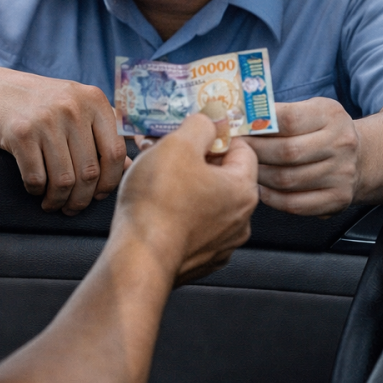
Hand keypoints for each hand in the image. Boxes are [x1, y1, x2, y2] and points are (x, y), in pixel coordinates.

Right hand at [0, 67, 129, 214]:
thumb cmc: (41, 103)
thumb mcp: (76, 107)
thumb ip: (103, 132)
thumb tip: (126, 167)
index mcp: (94, 100)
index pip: (115, 153)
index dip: (109, 182)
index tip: (98, 195)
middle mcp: (73, 107)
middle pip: (89, 172)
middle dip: (81, 199)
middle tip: (72, 208)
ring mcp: (46, 119)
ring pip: (64, 180)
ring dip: (58, 200)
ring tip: (53, 204)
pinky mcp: (20, 133)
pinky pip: (36, 178)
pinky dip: (37, 191)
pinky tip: (35, 189)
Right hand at [116, 114, 258, 285]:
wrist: (138, 259)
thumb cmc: (159, 201)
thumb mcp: (178, 145)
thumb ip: (200, 125)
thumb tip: (211, 120)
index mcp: (244, 190)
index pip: (243, 150)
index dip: (217, 136)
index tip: (193, 132)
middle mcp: (241, 220)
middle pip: (224, 177)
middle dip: (195, 160)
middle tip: (166, 150)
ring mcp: (221, 245)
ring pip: (207, 203)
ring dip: (186, 187)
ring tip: (154, 177)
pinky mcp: (200, 261)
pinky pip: (194, 227)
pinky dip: (179, 214)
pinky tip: (155, 207)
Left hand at [237, 98, 360, 216]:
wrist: (359, 157)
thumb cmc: (321, 131)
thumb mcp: (309, 110)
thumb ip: (279, 113)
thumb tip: (238, 117)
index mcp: (330, 115)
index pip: (288, 120)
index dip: (258, 126)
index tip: (237, 129)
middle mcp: (341, 144)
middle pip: (287, 152)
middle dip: (253, 152)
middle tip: (234, 152)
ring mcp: (342, 173)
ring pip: (287, 180)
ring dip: (259, 176)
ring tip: (243, 171)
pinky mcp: (338, 198)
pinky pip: (295, 204)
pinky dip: (271, 199)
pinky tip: (260, 189)